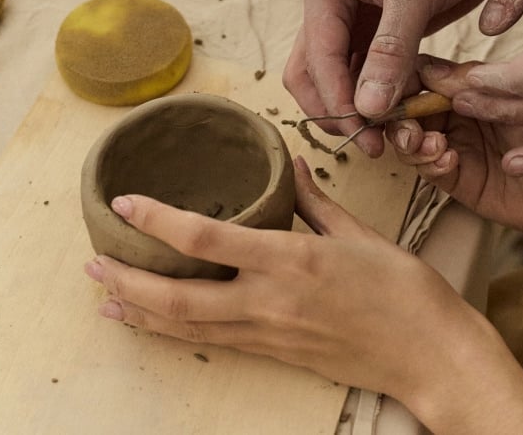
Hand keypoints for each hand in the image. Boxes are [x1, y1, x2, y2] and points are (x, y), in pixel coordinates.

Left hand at [83, 156, 522, 431]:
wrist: (430, 356)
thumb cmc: (405, 291)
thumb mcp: (361, 233)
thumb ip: (315, 200)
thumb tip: (291, 166)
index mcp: (292, 260)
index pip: (206, 238)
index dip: (157, 220)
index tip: (125, 203)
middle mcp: (269, 301)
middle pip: (177, 296)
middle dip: (127, 280)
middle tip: (92, 263)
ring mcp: (268, 333)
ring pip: (185, 327)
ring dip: (139, 311)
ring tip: (104, 295)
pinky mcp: (274, 354)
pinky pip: (211, 343)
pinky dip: (173, 333)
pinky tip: (154, 324)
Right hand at [282, 0, 520, 156]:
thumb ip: (390, 50)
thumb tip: (368, 110)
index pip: (318, 57)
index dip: (338, 101)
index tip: (367, 134)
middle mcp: (330, 3)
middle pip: (314, 74)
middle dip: (340, 111)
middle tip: (375, 144)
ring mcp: (353, 17)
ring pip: (340, 78)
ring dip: (360, 109)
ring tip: (394, 135)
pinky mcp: (381, 29)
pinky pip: (370, 72)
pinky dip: (383, 95)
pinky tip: (407, 111)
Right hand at [387, 55, 522, 242]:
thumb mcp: (522, 96)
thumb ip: (476, 82)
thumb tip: (425, 68)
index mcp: (468, 89)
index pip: (422, 78)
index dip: (403, 79)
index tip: (391, 79)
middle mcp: (457, 118)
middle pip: (408, 111)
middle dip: (400, 115)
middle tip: (406, 119)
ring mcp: (458, 150)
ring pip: (414, 142)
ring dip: (413, 141)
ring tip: (429, 141)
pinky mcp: (463, 183)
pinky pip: (434, 172)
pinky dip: (432, 163)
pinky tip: (447, 155)